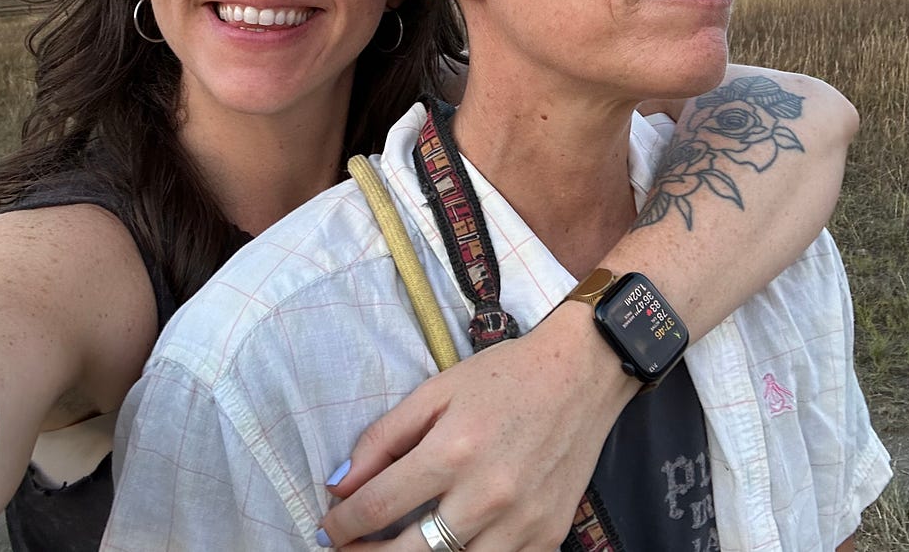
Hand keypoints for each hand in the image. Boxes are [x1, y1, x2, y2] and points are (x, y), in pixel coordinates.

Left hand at [318, 302, 635, 550]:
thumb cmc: (505, 377)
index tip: (328, 528)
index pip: (377, 507)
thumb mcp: (436, 391)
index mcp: (453, 450)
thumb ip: (383, 438)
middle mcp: (487, 493)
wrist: (581, 374)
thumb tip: (340, 485)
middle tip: (348, 549)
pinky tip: (452, 546)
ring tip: (395, 549)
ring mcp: (522, 521)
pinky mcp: (549, 534)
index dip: (341, 525)